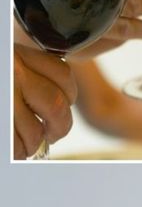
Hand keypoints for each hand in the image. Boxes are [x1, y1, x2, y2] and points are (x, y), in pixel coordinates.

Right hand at [13, 44, 77, 158]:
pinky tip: (16, 147)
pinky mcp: (1, 122)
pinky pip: (16, 144)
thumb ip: (31, 70)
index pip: (62, 74)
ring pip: (34, 129)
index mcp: (18, 55)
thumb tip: (60, 95)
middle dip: (59, 126)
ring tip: (26, 143)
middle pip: (56, 105)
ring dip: (33, 142)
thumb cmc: (2, 77)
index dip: (69, 94)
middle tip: (53, 134)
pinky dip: (18, 151)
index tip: (66, 103)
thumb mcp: (10, 62)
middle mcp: (14, 73)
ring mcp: (6, 96)